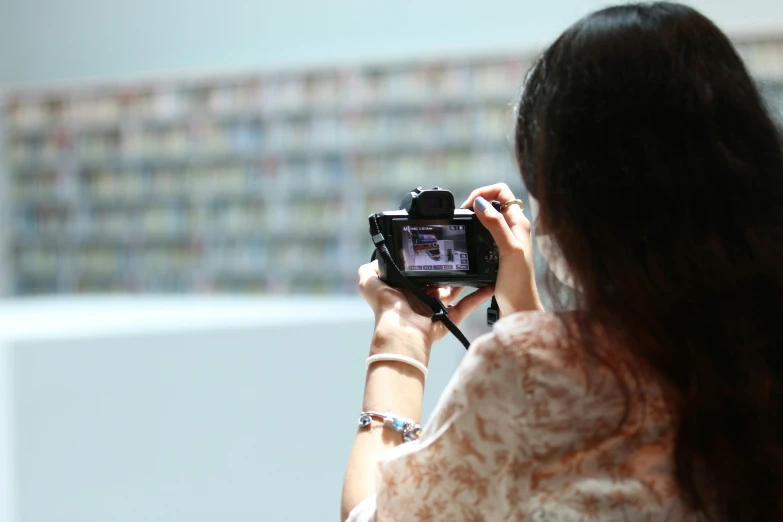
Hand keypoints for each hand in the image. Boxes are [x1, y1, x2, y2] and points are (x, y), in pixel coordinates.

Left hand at [357, 260, 494, 353]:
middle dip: (450, 268)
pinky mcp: (448, 318)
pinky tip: (489, 284)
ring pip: (455, 290)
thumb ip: (369, 270)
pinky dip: (478, 296)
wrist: (401, 330)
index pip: (420, 271)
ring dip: (467, 278)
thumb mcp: (369, 282)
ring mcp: (436, 309)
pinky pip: (466, 305)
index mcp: (406, 287)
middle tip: (462, 252)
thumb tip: (374, 259)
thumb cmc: (386, 307)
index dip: (429, 260)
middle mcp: (421, 297)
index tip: (441, 247)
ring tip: (478, 262)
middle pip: (440, 279)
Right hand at [462, 183, 543, 316]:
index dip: (484, 192)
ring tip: (463, 226)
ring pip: (488, 217)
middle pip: (493, 201)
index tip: (469, 206)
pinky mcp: (499, 252)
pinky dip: (475, 232)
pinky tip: (469, 240)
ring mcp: (506, 239)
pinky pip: (485, 233)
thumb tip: (481, 203)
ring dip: (475, 217)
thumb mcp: (508, 250)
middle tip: (463, 215)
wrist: (520, 308)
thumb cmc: (518, 284)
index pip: (502, 191)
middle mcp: (514, 228)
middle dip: (476, 202)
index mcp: (519, 223)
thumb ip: (496, 225)